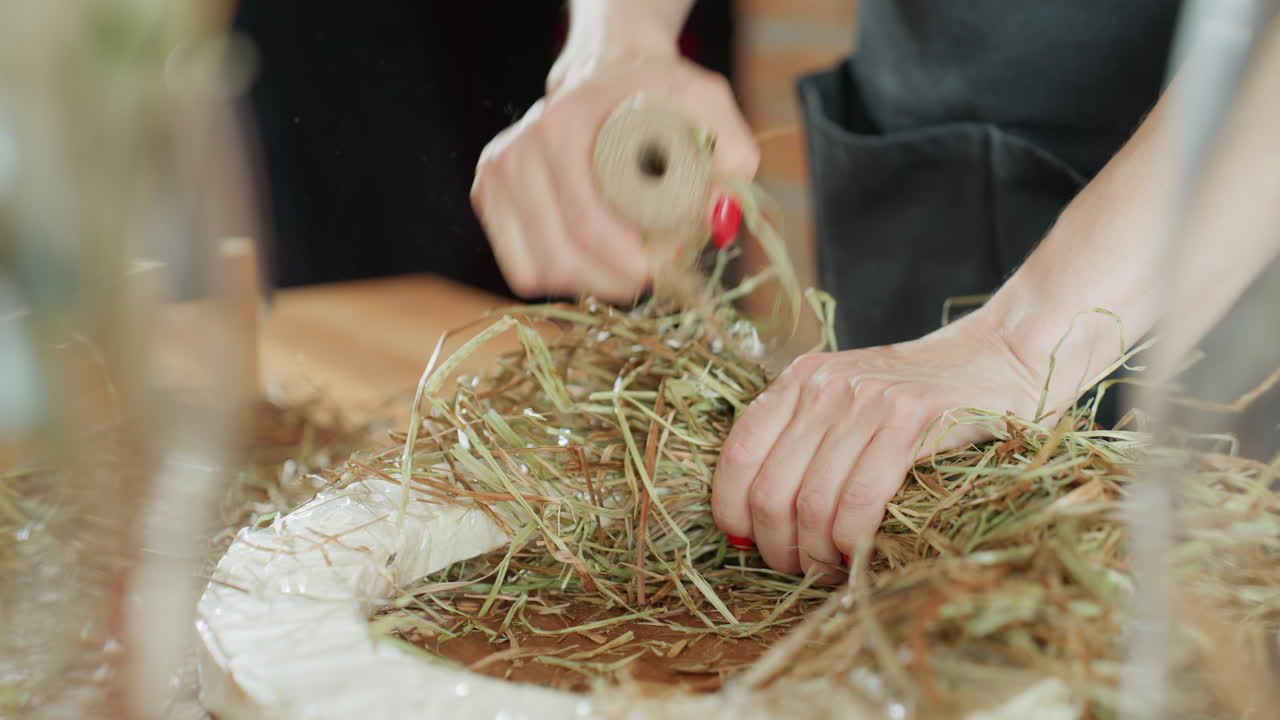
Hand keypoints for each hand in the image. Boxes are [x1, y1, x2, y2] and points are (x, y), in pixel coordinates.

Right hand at [471, 44, 757, 301]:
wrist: (606, 71)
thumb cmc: (657, 92)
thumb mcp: (705, 103)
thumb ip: (731, 151)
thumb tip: (723, 216)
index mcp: (562, 127)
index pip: (589, 225)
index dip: (634, 262)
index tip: (672, 260)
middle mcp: (516, 151)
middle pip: (563, 259)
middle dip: (618, 281)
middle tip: (655, 271)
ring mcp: (494, 175)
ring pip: (540, 272)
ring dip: (590, 284)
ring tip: (627, 265)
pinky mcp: (487, 196)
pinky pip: (522, 270)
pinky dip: (562, 277)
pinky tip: (592, 259)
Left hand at [711, 314, 1042, 578]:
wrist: (1003, 356)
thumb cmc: (924, 395)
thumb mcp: (851, 399)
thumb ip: (807, 437)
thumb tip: (755, 517)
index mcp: (800, 379)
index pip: (738, 452)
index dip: (731, 509)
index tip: (745, 542)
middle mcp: (826, 385)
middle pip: (770, 489)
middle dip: (776, 546)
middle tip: (797, 568)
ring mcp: (868, 400)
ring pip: (811, 502)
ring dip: (816, 554)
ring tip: (830, 569)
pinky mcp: (913, 419)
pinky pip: (860, 500)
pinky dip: (852, 542)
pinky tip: (858, 557)